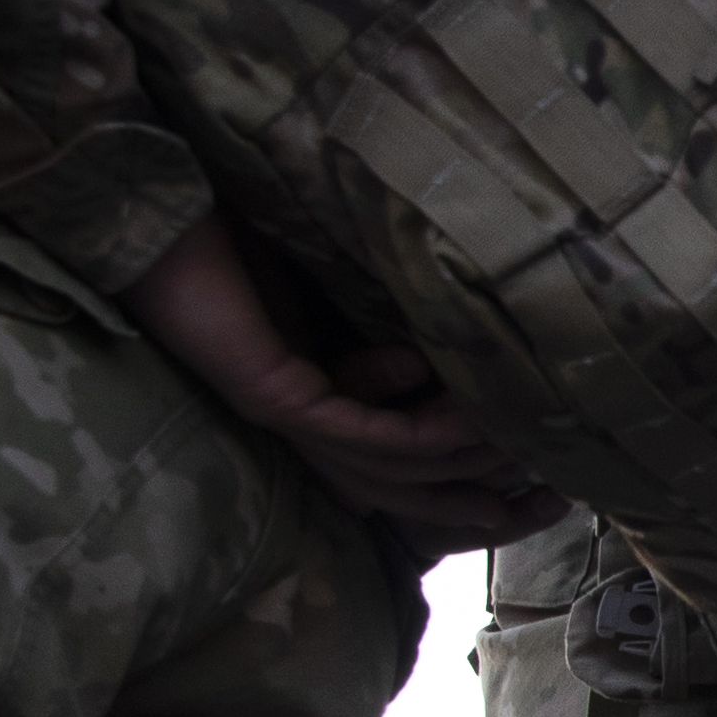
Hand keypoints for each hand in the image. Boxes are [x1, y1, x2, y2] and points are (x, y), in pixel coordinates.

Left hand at [124, 214, 558, 541]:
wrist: (162, 214)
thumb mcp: (350, 286)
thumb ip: (398, 316)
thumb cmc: (248, 234)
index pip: (404, 469)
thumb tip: (477, 331)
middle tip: (554, 501)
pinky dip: (419, 433)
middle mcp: (304, 424)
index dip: (473, 485)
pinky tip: (465, 416)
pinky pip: (363, 433)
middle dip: (478, 502)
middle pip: (401, 491)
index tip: (542, 482)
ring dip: (462, 465)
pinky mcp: (275, 398)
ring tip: (521, 450)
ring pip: (390, 469)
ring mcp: (288, 416)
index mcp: (320, 404)